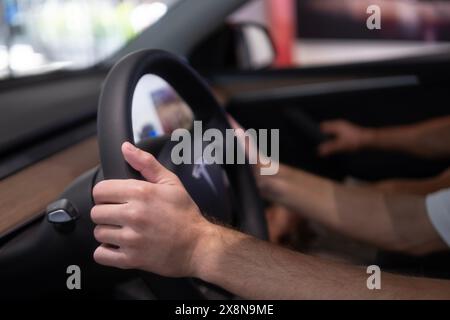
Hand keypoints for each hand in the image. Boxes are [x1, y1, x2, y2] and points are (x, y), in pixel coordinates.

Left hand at [91, 142, 211, 277]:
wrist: (198, 246)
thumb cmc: (185, 214)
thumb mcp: (171, 183)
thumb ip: (146, 163)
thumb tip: (125, 148)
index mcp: (141, 193)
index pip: (100, 191)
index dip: (106, 194)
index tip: (115, 199)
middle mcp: (133, 214)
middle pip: (96, 212)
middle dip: (106, 213)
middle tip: (121, 216)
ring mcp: (131, 239)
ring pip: (98, 233)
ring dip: (108, 232)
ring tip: (124, 231)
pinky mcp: (131, 259)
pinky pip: (100, 254)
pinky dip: (106, 252)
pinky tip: (119, 246)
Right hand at [318, 120, 371, 156]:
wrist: (368, 140)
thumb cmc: (355, 141)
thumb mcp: (340, 146)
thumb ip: (329, 148)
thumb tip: (319, 151)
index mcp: (336, 125)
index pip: (322, 126)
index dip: (316, 132)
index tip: (312, 139)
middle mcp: (339, 124)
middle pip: (326, 127)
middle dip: (321, 134)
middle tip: (318, 142)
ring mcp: (344, 126)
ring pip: (331, 129)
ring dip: (328, 135)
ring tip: (326, 143)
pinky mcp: (348, 130)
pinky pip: (337, 132)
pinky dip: (334, 136)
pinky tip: (335, 143)